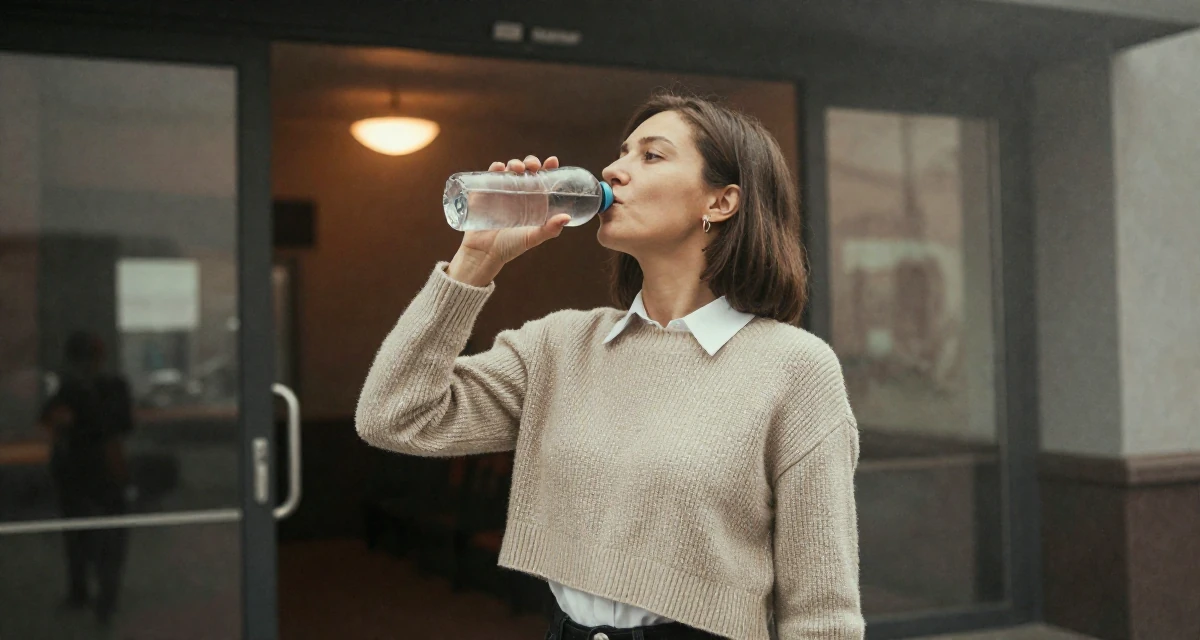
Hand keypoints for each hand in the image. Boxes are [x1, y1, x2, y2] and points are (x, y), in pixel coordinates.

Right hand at [448, 155, 571, 285]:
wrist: (483, 253)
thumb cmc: (510, 246)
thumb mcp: (532, 238)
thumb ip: (550, 230)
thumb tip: (567, 217)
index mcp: (533, 200)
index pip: (542, 179)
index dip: (548, 167)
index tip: (552, 161)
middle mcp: (518, 193)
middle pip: (526, 170)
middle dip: (531, 162)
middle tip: (533, 166)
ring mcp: (501, 191)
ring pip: (509, 169)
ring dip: (514, 162)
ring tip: (516, 168)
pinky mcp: (484, 192)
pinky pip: (490, 175)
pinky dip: (495, 167)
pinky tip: (499, 167)